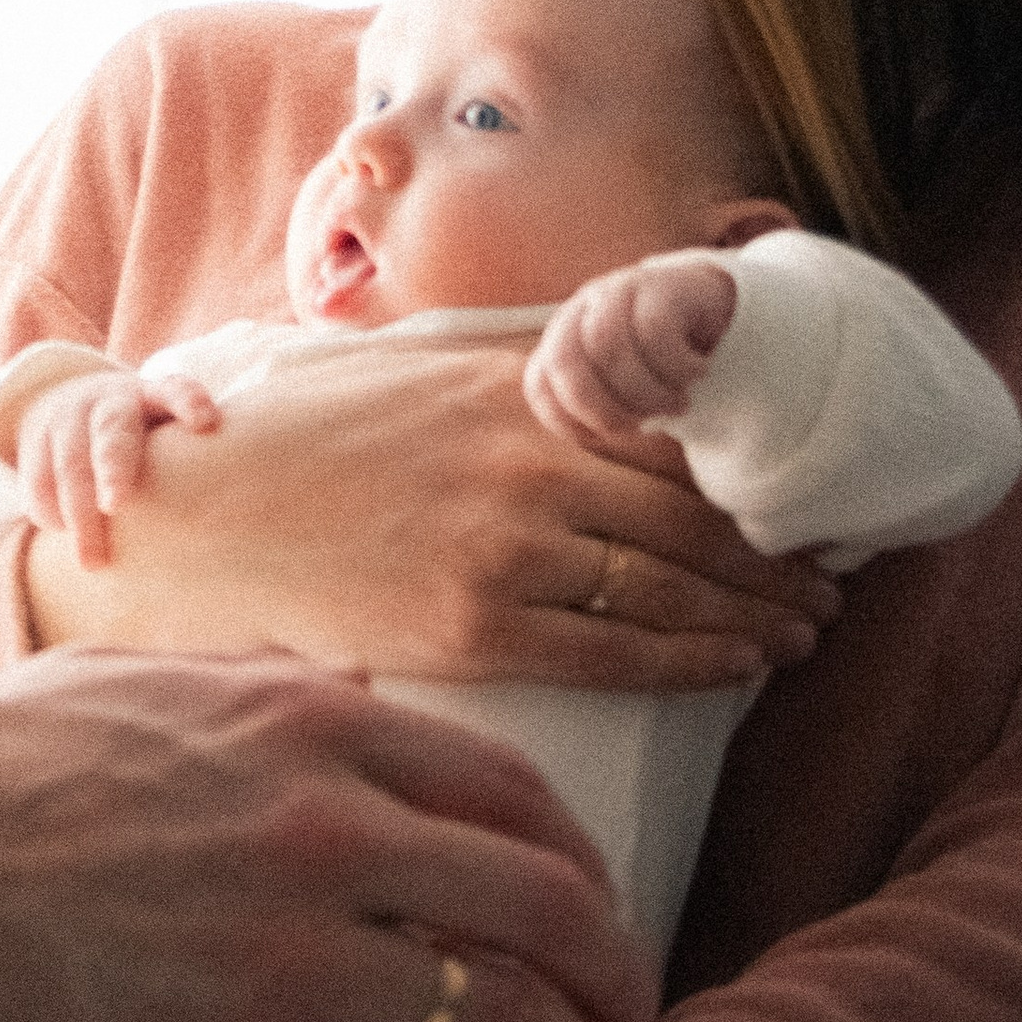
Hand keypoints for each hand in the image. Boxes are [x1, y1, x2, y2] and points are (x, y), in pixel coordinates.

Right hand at [0, 648, 655, 1021]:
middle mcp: (329, 825)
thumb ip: (242, 681)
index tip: (591, 898)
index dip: (574, 855)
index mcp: (304, 720)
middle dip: (611, 961)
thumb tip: (335, 682)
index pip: (505, 787)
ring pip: (506, 1012)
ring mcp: (297, 952)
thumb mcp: (120, 681)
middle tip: (631, 1007)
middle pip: (541, 897)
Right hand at [17, 365, 221, 566]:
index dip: (190, 404)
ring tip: (94, 561)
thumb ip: (188, 460)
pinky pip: (38, 479)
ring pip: (71, 464)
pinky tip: (64, 536)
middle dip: (114, 467)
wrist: (64, 400)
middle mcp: (109, 400)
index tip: (207, 424)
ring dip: (80, 514)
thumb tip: (227, 523)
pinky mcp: (36, 438)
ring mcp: (68, 417)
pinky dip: (50, 512)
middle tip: (116, 505)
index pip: (176, 390)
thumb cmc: (138, 435)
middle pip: (112, 432)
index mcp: (152, 395)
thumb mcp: (162, 430)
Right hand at [22, 345, 835, 688]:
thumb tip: (590, 354)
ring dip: (753, 611)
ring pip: (672, 584)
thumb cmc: (291, 441)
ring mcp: (502, 542)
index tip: (795, 497)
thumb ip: (502, 365)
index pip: (666, 428)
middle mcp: (521, 457)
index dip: (745, 471)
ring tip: (801, 632)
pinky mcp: (474, 624)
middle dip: (772, 554)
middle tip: (828, 585)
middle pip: (691, 510)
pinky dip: (695, 659)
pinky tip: (735, 667)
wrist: (193, 516)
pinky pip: (619, 650)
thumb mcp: (405, 368)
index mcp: (508, 386)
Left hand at [524, 254, 738, 455]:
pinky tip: (697, 373)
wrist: (708, 304)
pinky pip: (656, 332)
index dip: (567, 421)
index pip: (539, 383)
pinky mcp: (661, 286)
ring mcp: (619, 291)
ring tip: (676, 405)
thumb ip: (597, 406)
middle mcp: (584, 309)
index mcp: (564, 337)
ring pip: (609, 348)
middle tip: (641, 427)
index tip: (606, 437)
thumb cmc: (659, 360)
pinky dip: (678, 367)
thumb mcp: (623, 385)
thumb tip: (590, 434)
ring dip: (646, 394)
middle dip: (601, 410)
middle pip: (563, 361)